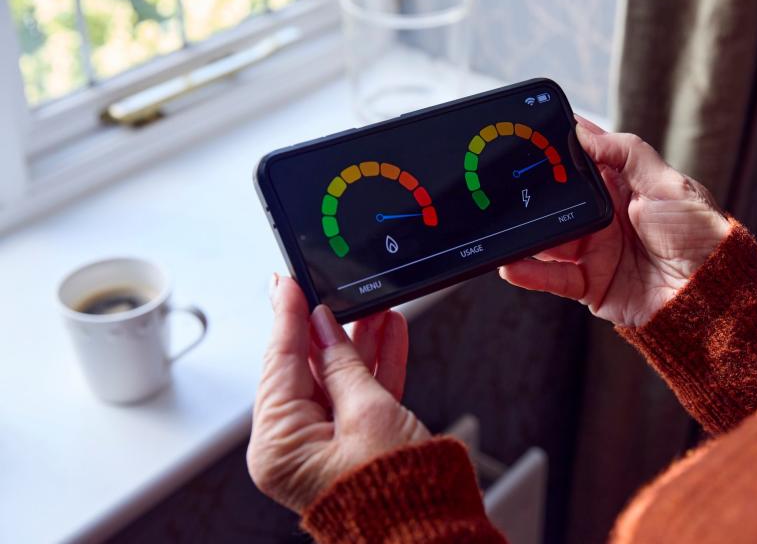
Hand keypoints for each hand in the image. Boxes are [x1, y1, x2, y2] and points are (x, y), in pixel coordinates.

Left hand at [247, 275, 429, 512]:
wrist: (433, 534)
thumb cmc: (397, 494)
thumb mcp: (368, 412)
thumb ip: (342, 363)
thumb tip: (320, 325)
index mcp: (279, 446)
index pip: (279, 363)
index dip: (287, 317)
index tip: (287, 283)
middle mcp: (293, 449)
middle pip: (307, 369)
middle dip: (330, 328)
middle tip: (335, 289)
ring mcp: (323, 448)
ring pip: (338, 379)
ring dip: (358, 344)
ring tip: (376, 308)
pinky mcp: (351, 448)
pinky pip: (357, 398)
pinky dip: (373, 369)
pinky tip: (388, 336)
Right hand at [499, 116, 730, 326]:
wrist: (712, 295)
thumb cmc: (699, 235)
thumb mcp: (669, 184)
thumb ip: (627, 154)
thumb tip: (583, 133)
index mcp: (621, 185)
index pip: (581, 158)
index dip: (556, 144)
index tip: (528, 130)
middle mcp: (602, 216)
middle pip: (556, 198)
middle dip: (532, 190)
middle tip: (505, 181)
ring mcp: (592, 250)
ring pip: (547, 238)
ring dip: (525, 233)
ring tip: (503, 224)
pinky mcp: (588, 283)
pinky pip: (552, 278)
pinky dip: (530, 273)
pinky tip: (511, 264)